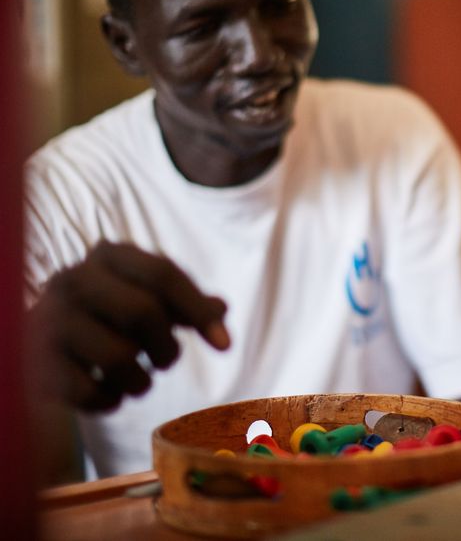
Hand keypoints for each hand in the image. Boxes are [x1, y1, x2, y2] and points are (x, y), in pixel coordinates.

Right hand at [31, 241, 229, 411]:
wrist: (42, 339)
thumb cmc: (109, 314)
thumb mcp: (148, 298)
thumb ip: (186, 304)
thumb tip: (221, 309)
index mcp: (109, 256)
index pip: (163, 274)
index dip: (199, 311)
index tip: (225, 346)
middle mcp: (74, 279)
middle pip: (143, 311)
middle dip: (166, 347)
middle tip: (165, 360)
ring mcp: (49, 319)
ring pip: (117, 356)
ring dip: (140, 380)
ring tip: (136, 378)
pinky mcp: (37, 361)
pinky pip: (89, 392)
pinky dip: (111, 400)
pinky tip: (110, 392)